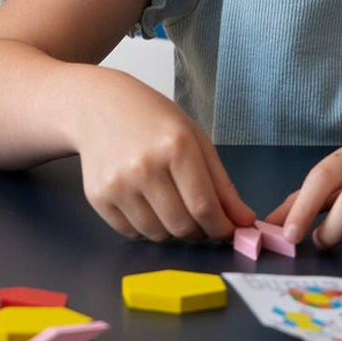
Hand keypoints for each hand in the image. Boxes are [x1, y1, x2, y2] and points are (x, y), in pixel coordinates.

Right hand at [73, 70, 253, 240]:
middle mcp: (144, 166)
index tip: (227, 230)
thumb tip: (244, 222)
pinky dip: (145, 227)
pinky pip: (132, 233)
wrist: (98, 105)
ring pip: (158, 235)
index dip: (221, 227)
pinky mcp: (98, 196)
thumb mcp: (194, 139)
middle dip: (198, 230)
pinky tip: (144, 201)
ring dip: (171, 229)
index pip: (205, 207)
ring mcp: (118, 183)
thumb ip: (222, 184)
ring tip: (169, 203)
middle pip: (183, 226)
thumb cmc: (151, 118)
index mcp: (175, 146)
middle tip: (198, 217)